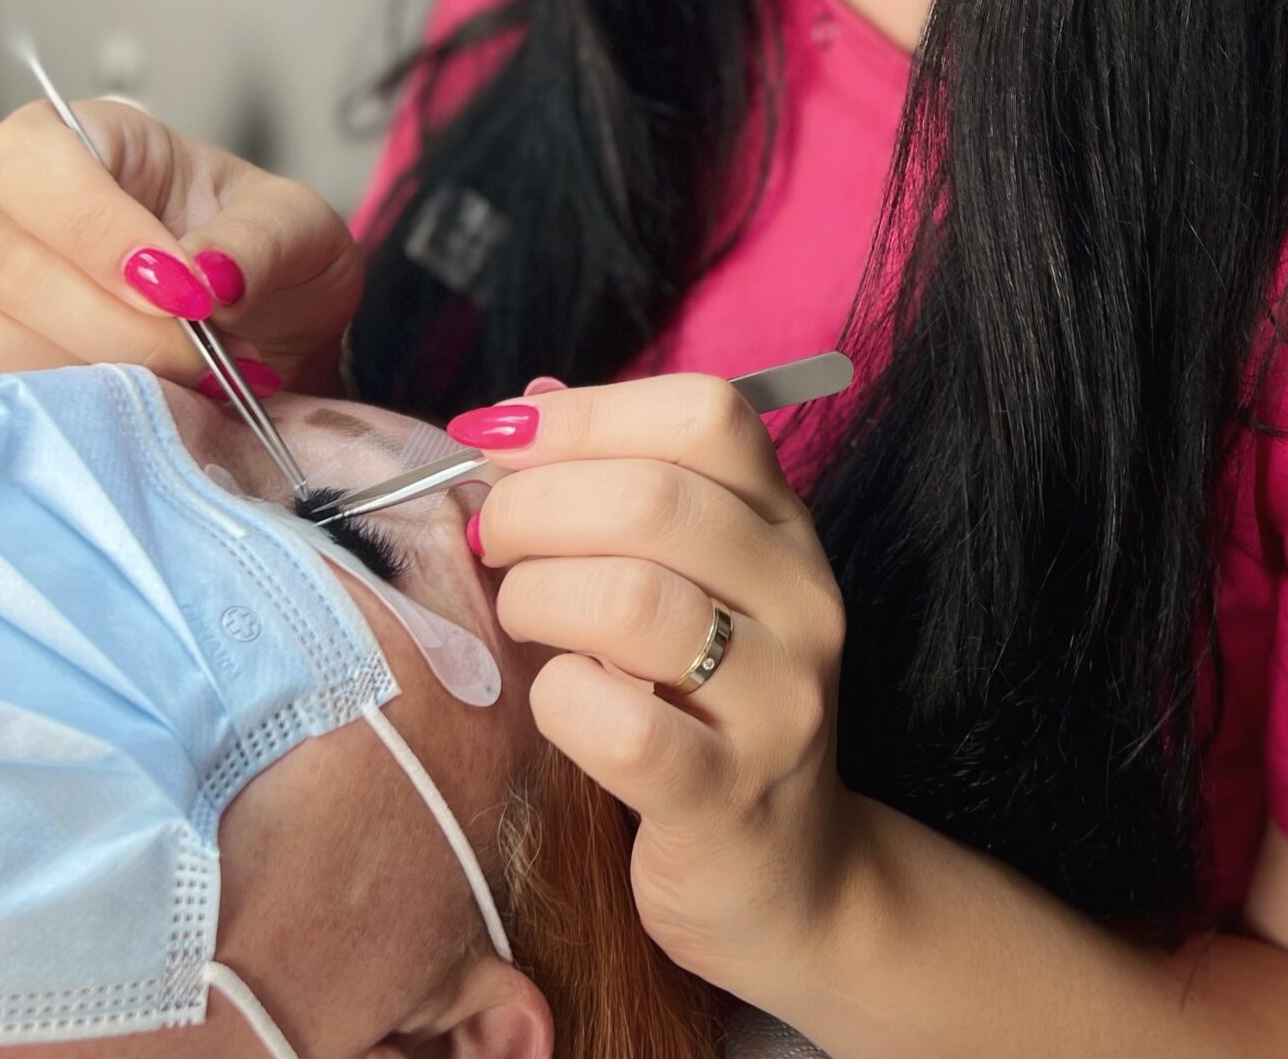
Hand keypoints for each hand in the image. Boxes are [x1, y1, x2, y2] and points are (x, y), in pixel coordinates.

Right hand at [0, 99, 362, 425]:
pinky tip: (75, 439)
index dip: (93, 227)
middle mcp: (16, 220)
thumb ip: (258, 241)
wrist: (275, 342)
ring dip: (63, 378)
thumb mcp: (296, 230)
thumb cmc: (267, 264)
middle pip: (6, 267)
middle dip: (114, 329)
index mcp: (90, 150)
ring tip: (159, 395)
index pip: (29, 159)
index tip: (179, 288)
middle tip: (201, 359)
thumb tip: (206, 277)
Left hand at [465, 374, 865, 997]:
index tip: (496, 439)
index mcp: (785, 527)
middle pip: (656, 497)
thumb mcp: (683, 586)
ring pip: (633, 600)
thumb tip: (527, 404)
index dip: (586, 413)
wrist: (791, 883)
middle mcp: (800, 599)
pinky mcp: (728, 798)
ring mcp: (777, 700)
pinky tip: (556, 705)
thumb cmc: (706, 711)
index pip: (707, 414)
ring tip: (520, 620)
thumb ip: (616, 489)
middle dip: (535, 506)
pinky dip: (559, 702)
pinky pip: (620, 725)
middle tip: (487, 542)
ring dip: (538, 599)